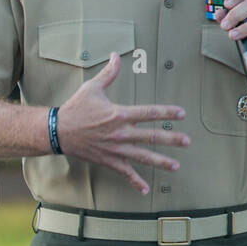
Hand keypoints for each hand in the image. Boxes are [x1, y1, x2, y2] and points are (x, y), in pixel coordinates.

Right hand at [56, 52, 189, 194]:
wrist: (59, 131)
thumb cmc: (76, 108)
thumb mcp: (92, 87)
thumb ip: (109, 73)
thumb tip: (116, 55)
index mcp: (119, 114)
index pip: (149, 112)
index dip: (167, 112)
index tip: (181, 114)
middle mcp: (121, 133)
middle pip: (151, 137)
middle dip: (171, 139)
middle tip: (187, 141)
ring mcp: (116, 149)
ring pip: (143, 157)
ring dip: (161, 162)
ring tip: (176, 166)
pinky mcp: (109, 161)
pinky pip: (125, 173)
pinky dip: (135, 182)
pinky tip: (146, 190)